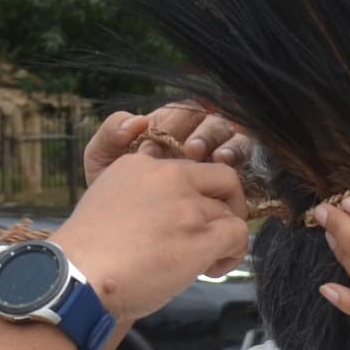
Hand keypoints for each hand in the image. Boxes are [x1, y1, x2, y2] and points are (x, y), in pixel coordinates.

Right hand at [50, 150, 254, 323]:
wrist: (75, 279)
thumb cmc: (87, 255)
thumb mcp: (108, 202)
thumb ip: (142, 197)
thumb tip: (168, 213)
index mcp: (141, 166)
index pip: (191, 168)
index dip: (200, 193)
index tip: (190, 217)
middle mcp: (168, 177)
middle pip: (224, 179)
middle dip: (228, 205)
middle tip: (215, 233)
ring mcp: (186, 206)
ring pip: (232, 213)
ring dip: (226, 238)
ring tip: (205, 262)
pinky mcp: (200, 237)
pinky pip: (239, 236)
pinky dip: (234, 254)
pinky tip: (212, 269)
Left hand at [84, 104, 247, 185]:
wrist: (123, 237)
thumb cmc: (114, 196)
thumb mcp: (103, 161)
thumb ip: (111, 133)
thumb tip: (139, 120)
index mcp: (166, 129)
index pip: (182, 112)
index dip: (176, 124)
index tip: (161, 146)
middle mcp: (195, 138)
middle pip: (212, 121)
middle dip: (204, 133)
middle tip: (192, 151)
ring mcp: (217, 155)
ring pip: (234, 135)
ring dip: (229, 143)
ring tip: (219, 158)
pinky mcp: (233, 177)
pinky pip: (246, 158)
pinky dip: (240, 157)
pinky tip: (228, 167)